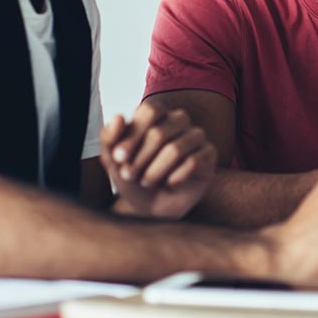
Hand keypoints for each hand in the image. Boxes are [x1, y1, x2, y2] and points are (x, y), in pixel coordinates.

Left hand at [100, 103, 216, 219]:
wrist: (152, 207)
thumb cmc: (134, 179)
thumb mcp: (114, 162)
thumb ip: (109, 139)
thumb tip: (117, 117)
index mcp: (156, 114)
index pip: (149, 110)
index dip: (132, 135)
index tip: (118, 158)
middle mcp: (178, 120)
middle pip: (158, 133)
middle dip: (139, 160)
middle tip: (129, 176)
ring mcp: (196, 136)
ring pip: (175, 150)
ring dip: (155, 171)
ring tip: (146, 182)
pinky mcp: (209, 154)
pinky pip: (193, 162)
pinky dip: (175, 177)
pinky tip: (169, 183)